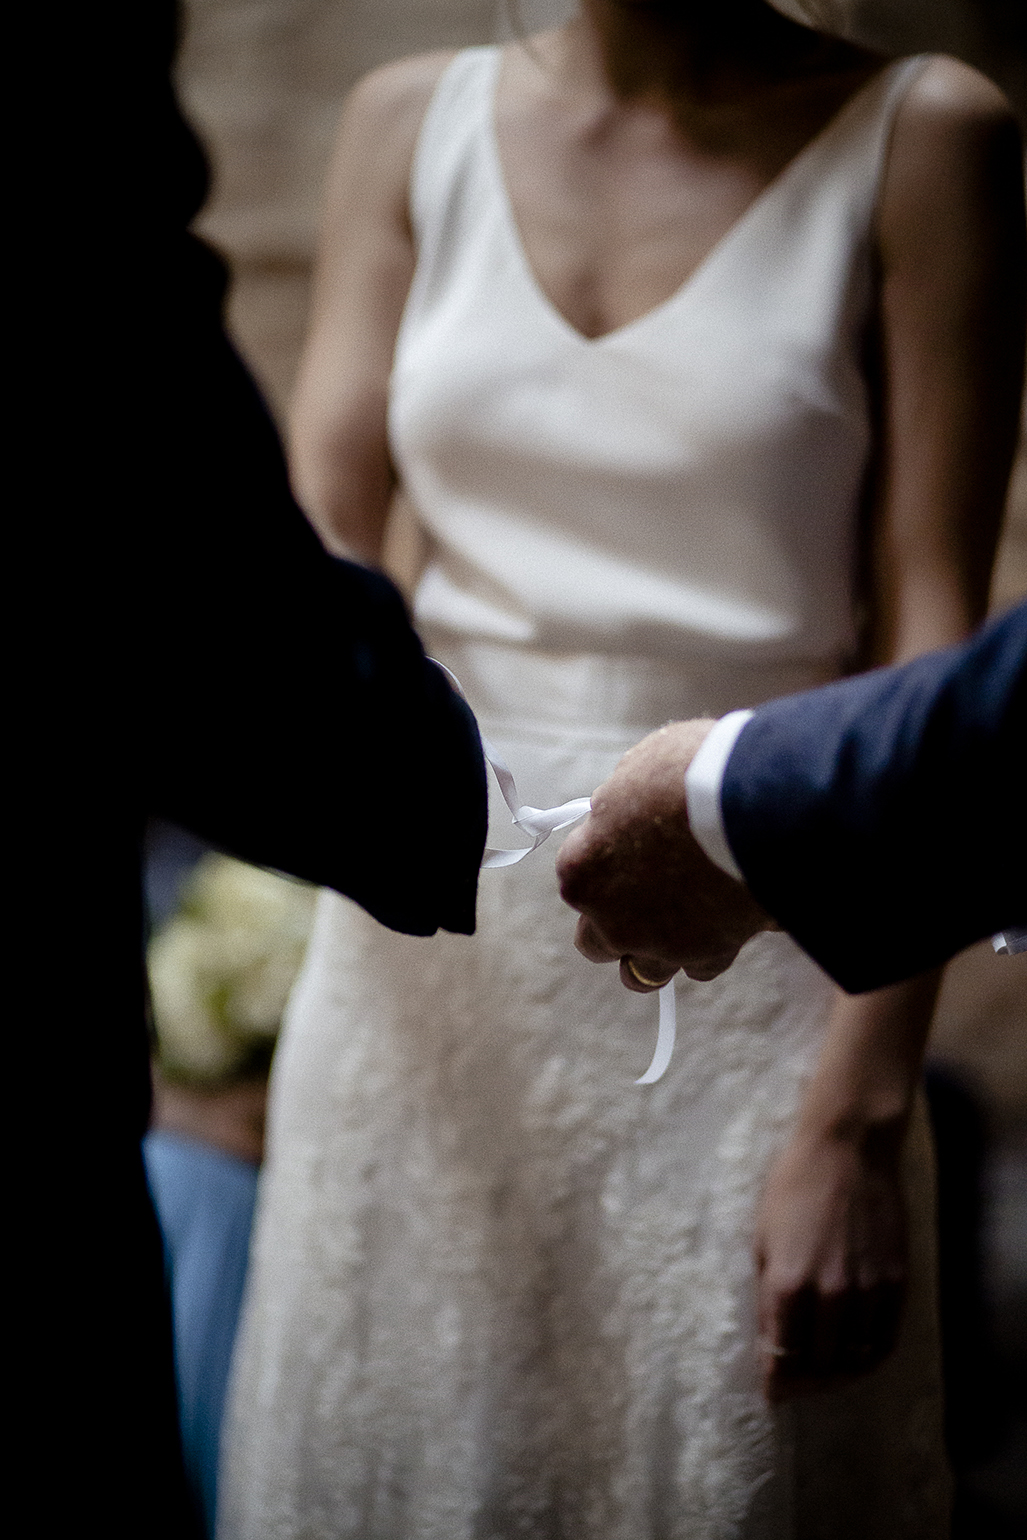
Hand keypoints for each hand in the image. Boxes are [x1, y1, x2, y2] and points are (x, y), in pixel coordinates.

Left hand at [556, 720, 773, 985]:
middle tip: (646, 891)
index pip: (578, 877)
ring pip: (641, 972)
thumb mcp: (636, 771)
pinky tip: (722, 920)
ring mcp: (659, 943)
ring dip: (652, 951)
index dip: (606, 860)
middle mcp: (610, 918)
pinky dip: (707, 949)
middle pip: (595, 941)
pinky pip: (699, 967)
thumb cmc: (687, 773)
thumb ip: (619, 806)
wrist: (752, 801)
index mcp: (581, 869)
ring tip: (680, 920)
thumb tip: (621, 812)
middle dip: (614, 921)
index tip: (632, 843)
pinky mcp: (710, 954)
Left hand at [755, 1125, 907, 1402]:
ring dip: (839, 1376)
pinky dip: (871, 1358)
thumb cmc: (793, 1185)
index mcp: (786, 1284)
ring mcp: (866, 1292)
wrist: (848, 1149)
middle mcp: (828, 1296)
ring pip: (855, 1361)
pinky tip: (859, 1355)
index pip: (781, 1358)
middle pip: (819, 1367)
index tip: (773, 1392)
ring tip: (827, 1373)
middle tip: (797, 1384)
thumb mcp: (762, 1238)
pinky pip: (886, 1340)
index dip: (776, 1383)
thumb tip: (771, 1340)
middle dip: (805, 1383)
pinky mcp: (896, 1283)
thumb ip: (767, 1294)